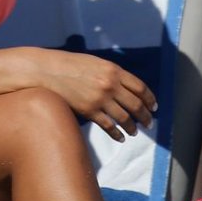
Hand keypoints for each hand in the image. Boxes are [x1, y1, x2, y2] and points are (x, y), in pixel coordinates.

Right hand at [0, 47, 157, 140]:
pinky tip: (120, 137)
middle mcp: (109, 85)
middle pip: (136, 105)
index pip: (140, 87)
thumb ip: (112, 74)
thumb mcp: (95, 63)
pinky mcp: (89, 111)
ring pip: (125, 118)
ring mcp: (99, 99)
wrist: (47, 71)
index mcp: (113, 70)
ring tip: (135, 132)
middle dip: (145, 116)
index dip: (150, 99)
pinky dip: (117, 134)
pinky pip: (108, 126)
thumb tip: (127, 88)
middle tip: (149, 123)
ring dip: (133, 127)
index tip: (154, 107)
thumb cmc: (70, 65)